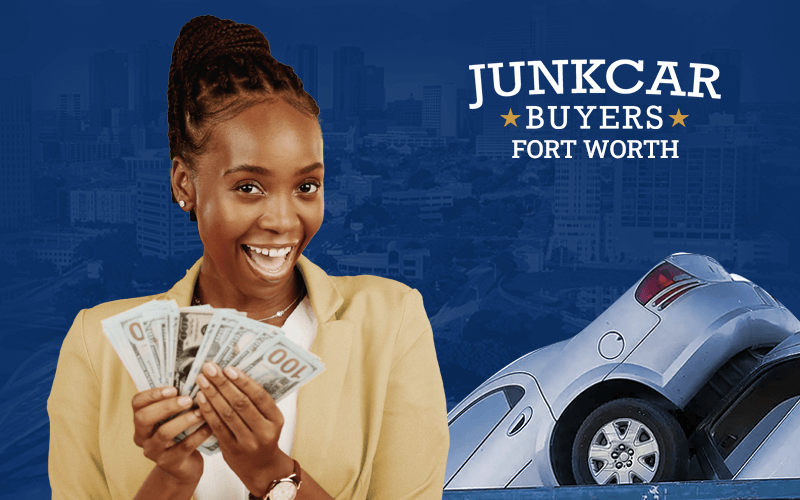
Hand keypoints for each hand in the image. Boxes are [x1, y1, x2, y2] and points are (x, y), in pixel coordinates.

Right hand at [131, 386, 213, 487]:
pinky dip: (199, 434)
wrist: (184, 466)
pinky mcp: (170, 463)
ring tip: (200, 412)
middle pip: (144, 418)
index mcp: (141, 420)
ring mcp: (154, 451)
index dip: (152, 394)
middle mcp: (142, 436)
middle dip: (166, 406)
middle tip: (187, 399)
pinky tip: (210, 425)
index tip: (173, 388)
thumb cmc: (181, 432)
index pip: (137, 403)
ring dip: (184, 420)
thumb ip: (177, 400)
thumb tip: (195, 373)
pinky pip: (184, 446)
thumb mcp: (174, 417)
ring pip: (164, 433)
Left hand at [195, 362, 293, 496]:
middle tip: (210, 368)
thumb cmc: (263, 435)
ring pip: (227, 414)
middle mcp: (264, 431)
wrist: (261, 467)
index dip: (244, 381)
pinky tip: (201, 397)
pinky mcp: (231, 449)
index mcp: (276, 419)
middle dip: (223, 383)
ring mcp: (247, 442)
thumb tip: (234, 374)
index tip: (229, 368)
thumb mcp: (269, 420)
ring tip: (202, 379)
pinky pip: (218, 427)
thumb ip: (257, 402)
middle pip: (241, 403)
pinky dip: (208, 410)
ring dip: (213, 394)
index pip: (260, 396)